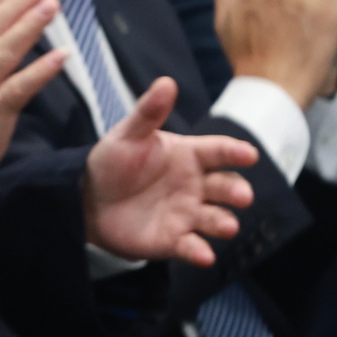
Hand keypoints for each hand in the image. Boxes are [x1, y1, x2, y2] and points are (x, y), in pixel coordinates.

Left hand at [82, 77, 256, 263]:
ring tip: (227, 226)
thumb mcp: (128, 134)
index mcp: (189, 155)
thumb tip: (166, 82)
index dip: (235, 152)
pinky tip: (203, 254)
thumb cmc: (112, 162)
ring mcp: (187, 214)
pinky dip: (199, 252)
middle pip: (226, 187)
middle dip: (237, 191)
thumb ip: (149, 112)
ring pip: (216, 218)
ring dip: (224, 223)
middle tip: (242, 195)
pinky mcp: (174, 240)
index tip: (250, 154)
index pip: (219, 151)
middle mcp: (195, 185)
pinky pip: (192, 246)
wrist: (86, 199)